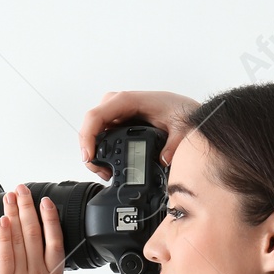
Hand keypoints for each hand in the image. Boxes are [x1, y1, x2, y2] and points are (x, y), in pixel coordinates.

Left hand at [0, 183, 61, 273]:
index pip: (55, 241)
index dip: (50, 218)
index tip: (45, 202)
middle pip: (36, 234)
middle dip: (28, 208)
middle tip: (22, 188)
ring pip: (21, 240)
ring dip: (14, 215)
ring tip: (10, 197)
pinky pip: (5, 256)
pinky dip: (4, 236)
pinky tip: (3, 221)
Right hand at [78, 90, 201, 180]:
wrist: (186, 110)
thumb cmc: (181, 111)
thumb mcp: (181, 127)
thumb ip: (173, 144)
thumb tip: (163, 159)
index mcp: (127, 101)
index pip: (95, 116)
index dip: (87, 137)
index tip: (88, 157)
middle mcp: (116, 105)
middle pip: (90, 127)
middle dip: (90, 152)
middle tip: (102, 172)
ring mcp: (115, 114)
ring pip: (93, 133)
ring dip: (95, 154)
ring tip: (106, 173)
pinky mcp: (118, 123)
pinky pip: (101, 136)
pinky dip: (101, 152)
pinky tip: (108, 166)